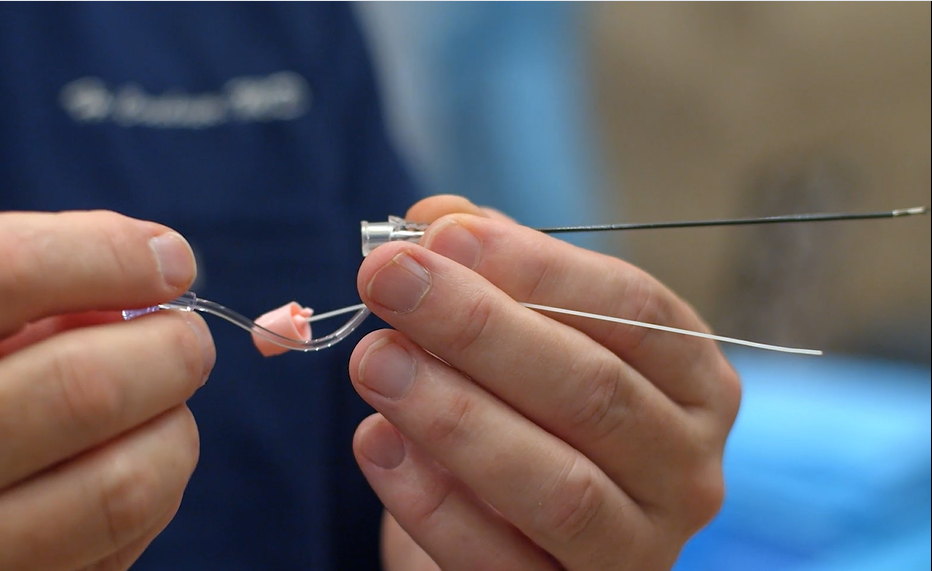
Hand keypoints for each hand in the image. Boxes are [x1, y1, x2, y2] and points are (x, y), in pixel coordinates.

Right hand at [0, 211, 214, 570]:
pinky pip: (126, 543)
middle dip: (170, 349)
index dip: (108, 257)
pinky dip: (153, 487)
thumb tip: (160, 265)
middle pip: (86, 388)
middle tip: (186, 339)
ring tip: (158, 405)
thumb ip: (38, 282)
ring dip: (173, 428)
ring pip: (127, 485)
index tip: (170, 260)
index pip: (11, 274)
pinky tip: (127, 458)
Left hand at [350, 196, 740, 569]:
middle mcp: (688, 469)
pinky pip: (499, 562)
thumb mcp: (527, 337)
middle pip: (595, 392)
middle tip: (389, 281)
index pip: (634, 312)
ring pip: (560, 485)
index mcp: (693, 383)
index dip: (537, 268)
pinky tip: (376, 441)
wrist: (519, 534)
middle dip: (481, 327)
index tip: (444, 234)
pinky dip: (431, 501)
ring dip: (456, 414)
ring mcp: (639, 549)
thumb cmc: (533, 415)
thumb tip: (439, 218)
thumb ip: (496, 274)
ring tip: (373, 359)